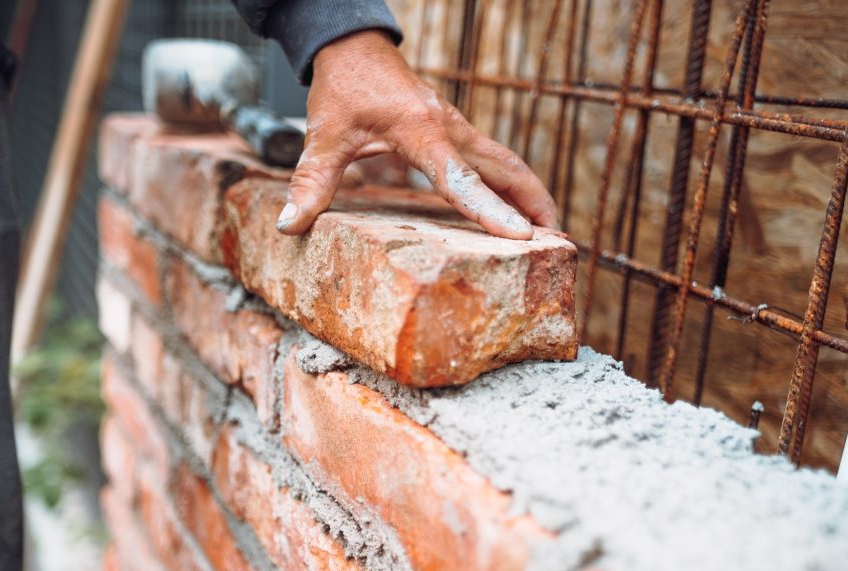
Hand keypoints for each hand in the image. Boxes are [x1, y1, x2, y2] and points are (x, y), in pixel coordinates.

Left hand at [276, 30, 558, 239]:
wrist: (355, 47)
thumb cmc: (344, 88)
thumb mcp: (324, 135)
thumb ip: (312, 181)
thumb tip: (290, 226)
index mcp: (422, 132)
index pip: (461, 179)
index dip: (489, 210)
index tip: (519, 237)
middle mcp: (450, 130)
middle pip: (506, 170)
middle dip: (534, 205)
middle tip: (557, 245)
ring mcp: (458, 130)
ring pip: (507, 164)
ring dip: (530, 195)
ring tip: (551, 234)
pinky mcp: (457, 133)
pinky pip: (493, 162)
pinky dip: (512, 185)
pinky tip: (516, 210)